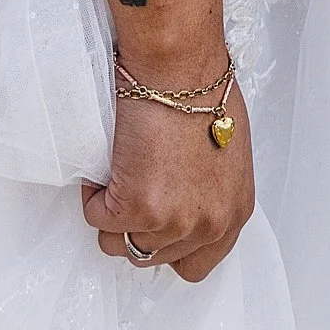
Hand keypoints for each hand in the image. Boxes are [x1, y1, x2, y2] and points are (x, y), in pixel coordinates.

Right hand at [83, 73, 254, 280]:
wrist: (178, 65)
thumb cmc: (202, 88)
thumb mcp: (224, 152)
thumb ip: (209, 190)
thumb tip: (185, 197)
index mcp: (234, 212)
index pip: (197, 264)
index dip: (170, 245)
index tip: (156, 222)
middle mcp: (208, 226)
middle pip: (155, 256)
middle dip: (139, 225)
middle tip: (134, 186)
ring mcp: (173, 221)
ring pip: (123, 243)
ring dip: (114, 211)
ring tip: (122, 169)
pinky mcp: (137, 208)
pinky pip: (98, 217)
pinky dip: (94, 193)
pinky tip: (109, 160)